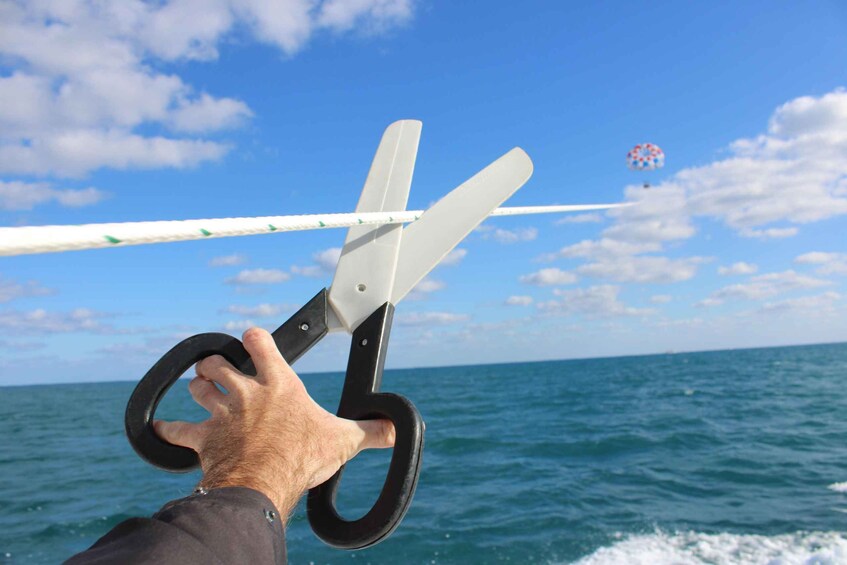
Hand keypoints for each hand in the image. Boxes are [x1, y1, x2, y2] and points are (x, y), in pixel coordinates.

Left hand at [154, 327, 395, 516]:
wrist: (263, 483)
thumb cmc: (301, 456)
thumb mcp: (343, 440)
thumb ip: (370, 431)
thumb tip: (396, 429)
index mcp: (278, 385)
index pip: (260, 344)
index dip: (254, 337)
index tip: (253, 337)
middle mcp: (246, 393)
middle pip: (219, 364)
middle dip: (216, 364)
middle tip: (218, 367)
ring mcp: (221, 414)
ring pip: (200, 389)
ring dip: (199, 388)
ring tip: (201, 388)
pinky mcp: (204, 439)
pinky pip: (178, 430)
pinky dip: (169, 429)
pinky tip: (163, 428)